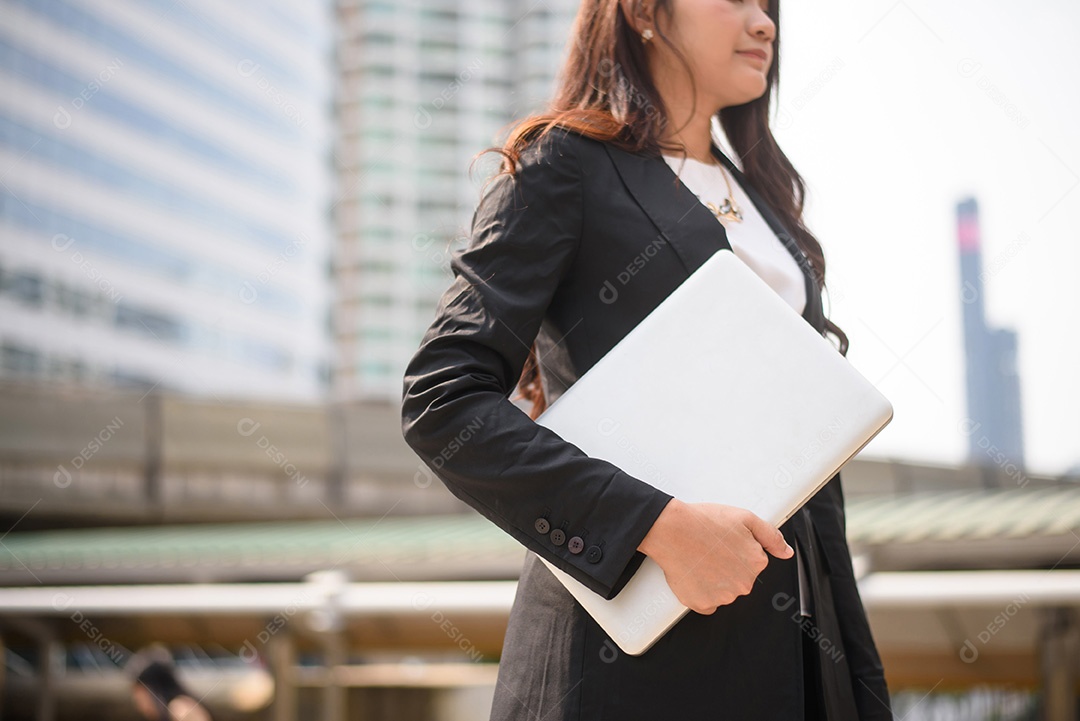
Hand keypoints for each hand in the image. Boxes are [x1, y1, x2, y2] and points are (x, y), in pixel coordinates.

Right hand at [637, 498, 793, 614]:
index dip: (738, 550)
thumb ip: (771, 536)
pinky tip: (695, 574)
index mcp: (756, 562)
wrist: (671, 530)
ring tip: (701, 558)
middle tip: (712, 549)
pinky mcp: (702, 603)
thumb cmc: (703, 522)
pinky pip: (707, 603)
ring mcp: (722, 596)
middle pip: (740, 578)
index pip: (754, 562)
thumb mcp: (744, 517)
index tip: (725, 542)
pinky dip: (701, 592)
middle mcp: (742, 583)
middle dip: (728, 566)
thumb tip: (786, 552)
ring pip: (725, 591)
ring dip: (715, 579)